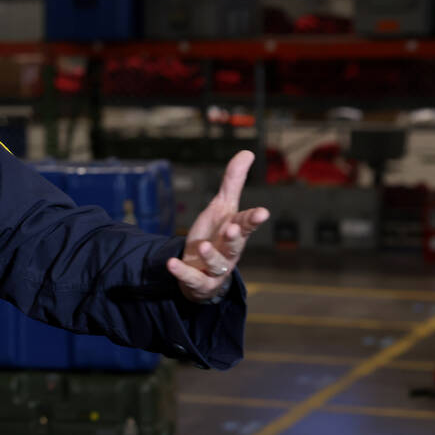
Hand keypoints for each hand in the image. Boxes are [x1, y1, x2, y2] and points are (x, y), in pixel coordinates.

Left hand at [167, 150, 268, 303]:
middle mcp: (229, 251)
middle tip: (233, 228)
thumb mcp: (221, 207)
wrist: (202, 271)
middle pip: (236, 245)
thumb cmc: (215, 235)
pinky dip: (182, 272)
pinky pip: (191, 279)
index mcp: (235, 231)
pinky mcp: (198, 282)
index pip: (246, 224)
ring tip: (203, 246)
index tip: (262, 212)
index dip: (253, 219)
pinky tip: (172, 264)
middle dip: (235, 237)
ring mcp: (215, 269)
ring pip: (217, 263)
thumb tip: (247, 152)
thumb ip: (233, 182)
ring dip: (211, 255)